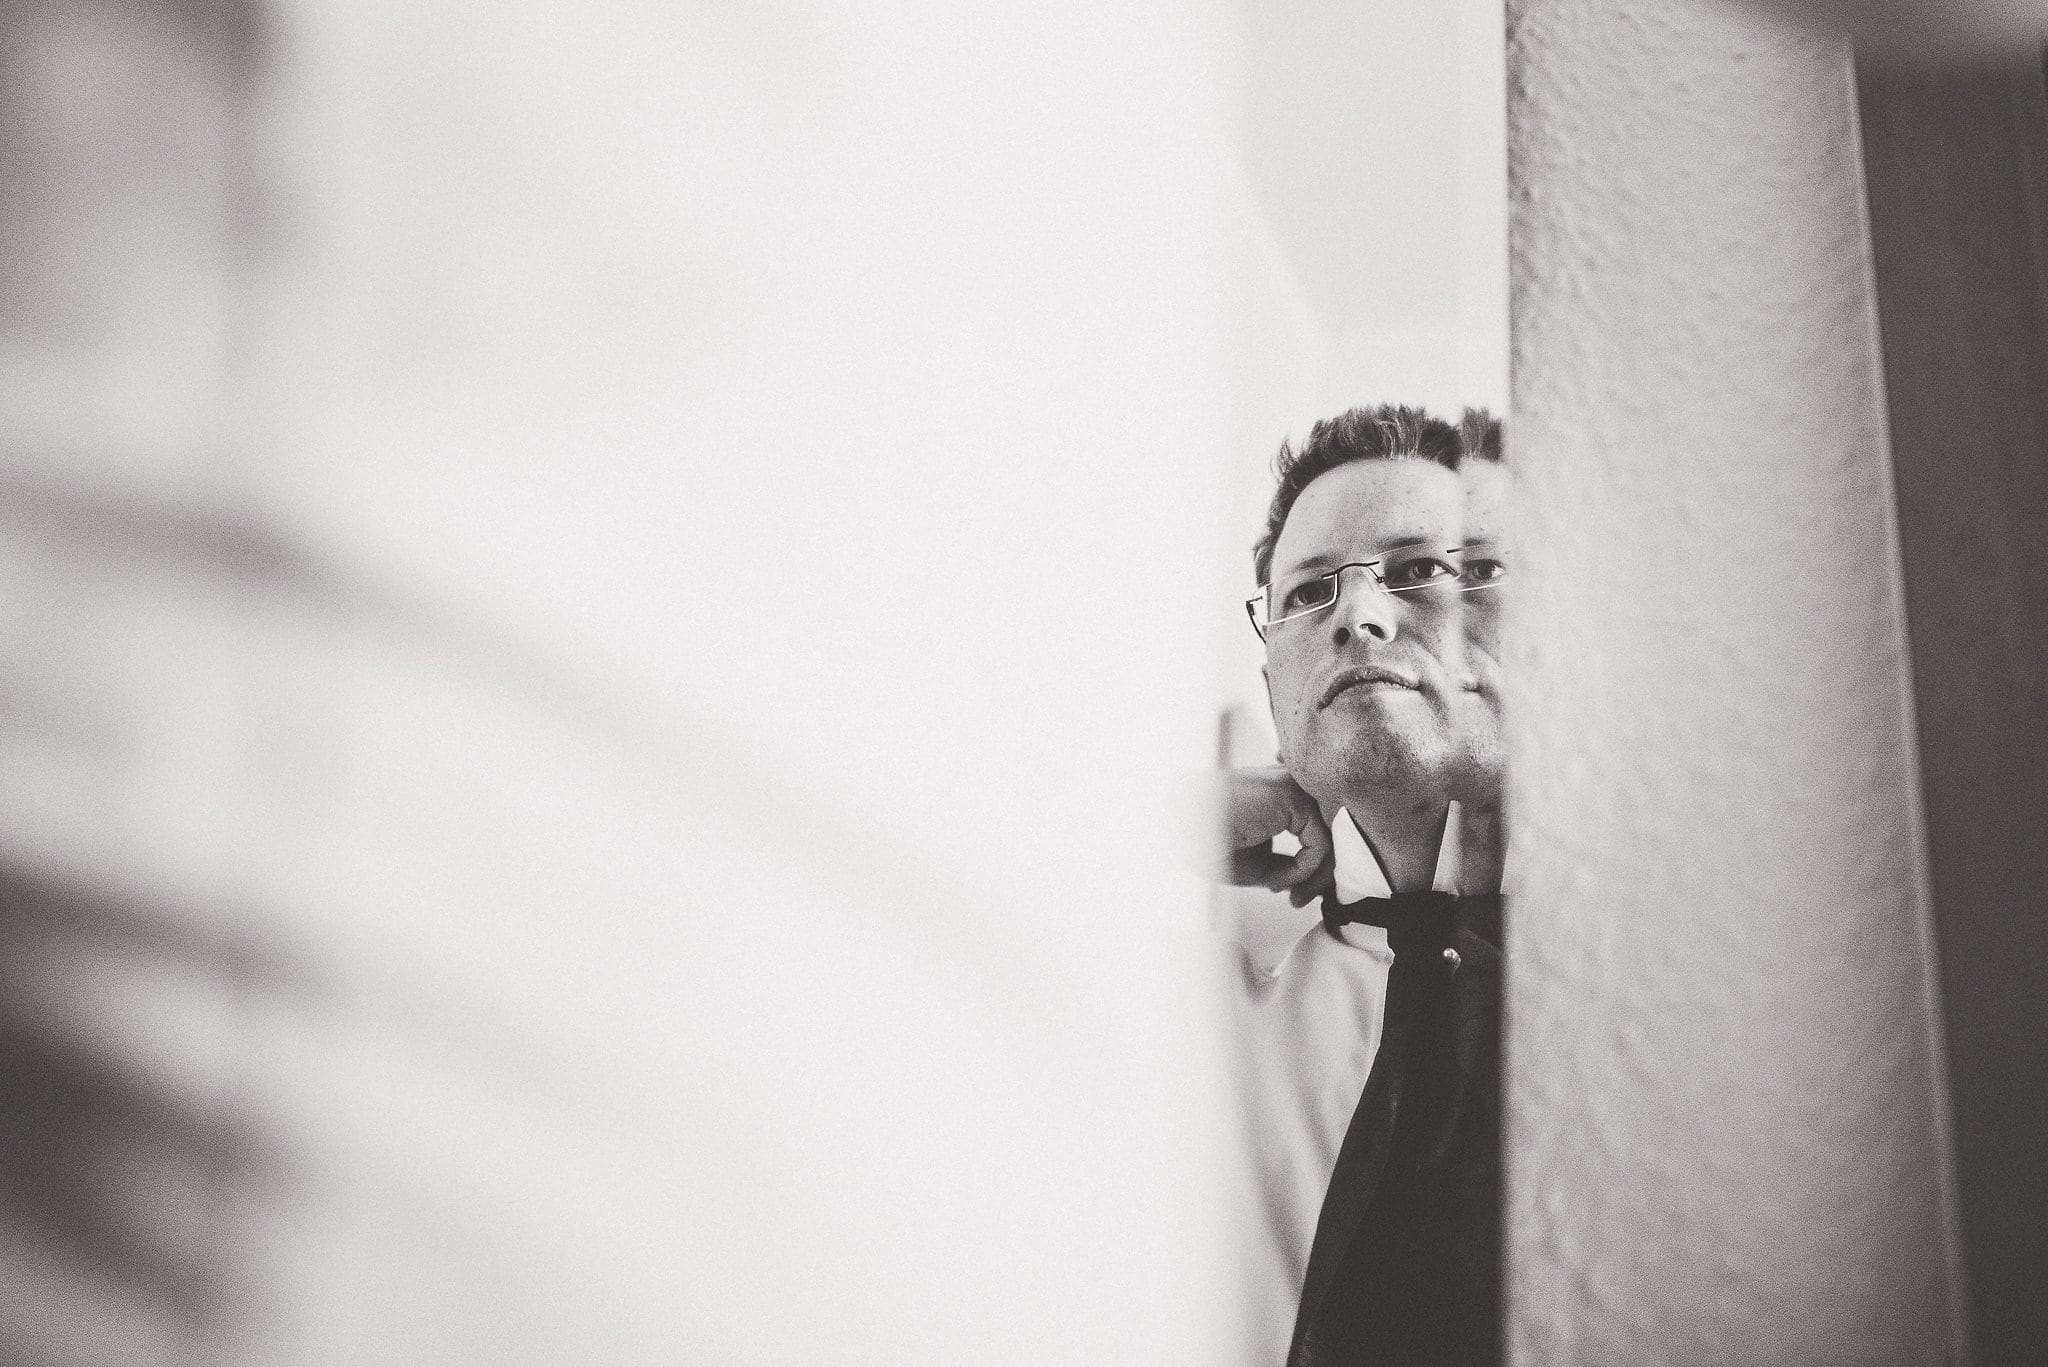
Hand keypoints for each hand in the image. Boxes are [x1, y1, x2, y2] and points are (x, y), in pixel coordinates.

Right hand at [1219, 766, 1334, 907]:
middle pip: (1331, 834)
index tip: (1294, 894)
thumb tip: (1311, 880)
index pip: (1318, 831)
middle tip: (1299, 900)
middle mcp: (1292, 787)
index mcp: (1280, 797)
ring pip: (1331, 839)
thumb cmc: (1209, 840)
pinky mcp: (1295, 797)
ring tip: (1290, 895)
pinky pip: (1319, 844)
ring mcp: (1295, 788)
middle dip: (1319, 875)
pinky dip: (1302, 871)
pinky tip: (1276, 882)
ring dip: (1312, 877)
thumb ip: (1286, 865)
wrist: (1183, 827)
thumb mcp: (1256, 862)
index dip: (1312, 868)